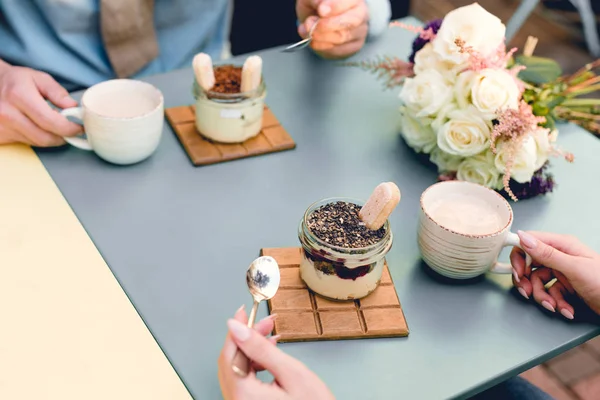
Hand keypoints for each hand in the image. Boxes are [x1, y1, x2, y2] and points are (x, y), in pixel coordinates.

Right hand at [0, 62, 81, 146]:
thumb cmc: (16, 81)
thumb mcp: (38, 78)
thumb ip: (58, 93)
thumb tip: (73, 107)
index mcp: (18, 96)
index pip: (50, 122)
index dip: (69, 129)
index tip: (79, 128)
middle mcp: (7, 113)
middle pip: (44, 138)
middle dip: (62, 137)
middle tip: (70, 131)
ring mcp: (0, 127)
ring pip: (36, 143)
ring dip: (50, 138)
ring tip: (53, 126)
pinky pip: (25, 143)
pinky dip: (36, 138)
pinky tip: (37, 128)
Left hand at [218, 306, 333, 399]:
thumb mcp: (292, 373)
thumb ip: (261, 349)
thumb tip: (237, 328)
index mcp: (244, 394)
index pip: (230, 354)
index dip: (237, 329)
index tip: (244, 312)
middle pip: (231, 361)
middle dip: (246, 337)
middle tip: (264, 322)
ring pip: (236, 369)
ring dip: (251, 350)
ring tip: (270, 336)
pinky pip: (243, 380)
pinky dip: (253, 364)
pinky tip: (268, 356)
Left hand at [296, 0, 368, 58]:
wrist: (317, 23)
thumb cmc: (316, 7)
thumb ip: (316, 1)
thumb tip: (323, 10)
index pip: (348, 1)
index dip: (334, 6)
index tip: (321, 11)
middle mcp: (361, 12)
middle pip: (351, 21)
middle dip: (328, 25)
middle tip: (312, 28)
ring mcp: (361, 30)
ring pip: (343, 37)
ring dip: (322, 38)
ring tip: (309, 34)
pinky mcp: (356, 45)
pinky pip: (341, 50)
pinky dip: (324, 48)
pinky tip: (315, 42)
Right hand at [511, 230, 599, 318]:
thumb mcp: (574, 268)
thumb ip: (547, 253)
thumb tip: (523, 237)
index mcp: (562, 245)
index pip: (530, 242)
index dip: (519, 255)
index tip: (517, 270)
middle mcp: (560, 255)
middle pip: (530, 264)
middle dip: (527, 280)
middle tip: (526, 291)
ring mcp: (562, 271)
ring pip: (538, 281)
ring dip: (542, 296)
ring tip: (552, 305)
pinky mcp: (565, 285)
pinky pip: (549, 292)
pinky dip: (554, 302)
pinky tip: (565, 309)